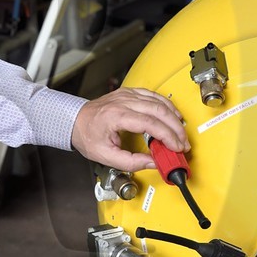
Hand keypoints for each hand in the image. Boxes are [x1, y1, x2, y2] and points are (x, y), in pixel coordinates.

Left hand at [71, 87, 187, 172]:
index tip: (176, 147)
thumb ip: (131, 162)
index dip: (167, 136)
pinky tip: (172, 115)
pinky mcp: (129, 92)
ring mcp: (127, 95)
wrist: (74, 120)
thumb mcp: (105, 156)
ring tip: (180, 133)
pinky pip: (153, 95)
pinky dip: (166, 106)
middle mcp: (123, 102)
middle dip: (176, 128)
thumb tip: (153, 163)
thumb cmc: (86, 135)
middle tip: (183, 143)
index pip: (150, 123)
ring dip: (174, 117)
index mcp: (116, 116)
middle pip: (159, 111)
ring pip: (159, 101)